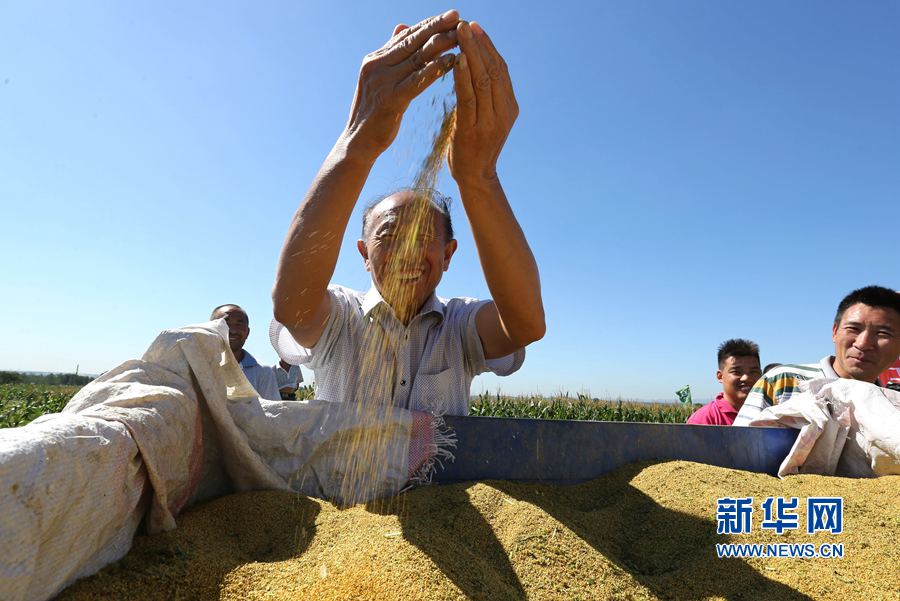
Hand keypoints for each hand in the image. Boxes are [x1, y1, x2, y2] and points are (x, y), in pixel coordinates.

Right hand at [345, 10, 459, 157]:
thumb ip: (391, 54)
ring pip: (417, 58)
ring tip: (461, 37)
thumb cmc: (374, 114)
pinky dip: (436, 69)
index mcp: (375, 59)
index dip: (429, 24)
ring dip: (441, 45)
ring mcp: (383, 82)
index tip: (451, 15)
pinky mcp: (391, 100)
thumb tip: (402, 27)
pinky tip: (452, 62)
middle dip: (437, 27)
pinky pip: (418, 80)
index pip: (406, 36)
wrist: (358, 143)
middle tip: (459, 16)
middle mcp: (377, 66)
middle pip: (412, 41)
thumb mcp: (380, 80)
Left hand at [449, 21, 517, 185]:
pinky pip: (469, 98)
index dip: (489, 46)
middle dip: (480, 44)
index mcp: (509, 107)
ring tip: (459, 34)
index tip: (475, 26)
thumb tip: (472, 65)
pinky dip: (463, 77)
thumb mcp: (484, 117)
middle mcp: (504, 112)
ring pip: (483, 80)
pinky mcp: (474, 130)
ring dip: (471, 54)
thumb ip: (482, 95)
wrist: (474, 178)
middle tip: (466, 23)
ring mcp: (491, 122)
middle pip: (494, 70)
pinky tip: (456, 60)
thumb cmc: (474, 145)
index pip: (501, 69)